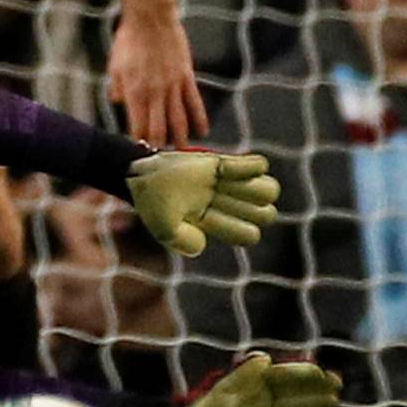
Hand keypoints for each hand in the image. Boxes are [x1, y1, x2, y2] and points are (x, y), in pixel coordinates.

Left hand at [107, 13, 206, 147]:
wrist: (150, 18)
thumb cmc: (128, 40)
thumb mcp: (115, 65)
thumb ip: (116, 87)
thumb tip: (116, 103)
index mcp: (134, 92)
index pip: (138, 126)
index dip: (140, 141)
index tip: (141, 151)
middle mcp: (154, 93)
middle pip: (160, 128)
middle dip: (160, 145)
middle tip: (162, 157)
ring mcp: (172, 86)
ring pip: (179, 120)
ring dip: (181, 138)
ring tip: (182, 151)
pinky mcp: (186, 77)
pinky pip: (195, 103)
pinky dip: (199, 119)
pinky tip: (202, 132)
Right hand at [125, 151, 278, 256]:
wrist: (140, 172)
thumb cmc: (151, 201)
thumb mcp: (163, 227)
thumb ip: (180, 239)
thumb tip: (203, 243)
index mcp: (214, 224)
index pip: (248, 234)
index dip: (242, 230)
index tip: (217, 219)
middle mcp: (225, 205)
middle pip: (265, 214)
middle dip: (258, 211)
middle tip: (229, 201)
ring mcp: (225, 184)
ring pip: (266, 190)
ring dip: (259, 188)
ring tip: (235, 183)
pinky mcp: (221, 163)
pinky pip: (255, 166)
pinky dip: (254, 166)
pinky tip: (231, 168)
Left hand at [174, 352, 341, 406]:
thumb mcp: (221, 400)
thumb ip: (244, 380)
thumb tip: (267, 358)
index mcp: (244, 381)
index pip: (278, 373)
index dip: (299, 372)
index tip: (320, 373)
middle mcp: (253, 396)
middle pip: (288, 387)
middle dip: (312, 385)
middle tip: (337, 382)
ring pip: (291, 406)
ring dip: (312, 403)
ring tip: (334, 401)